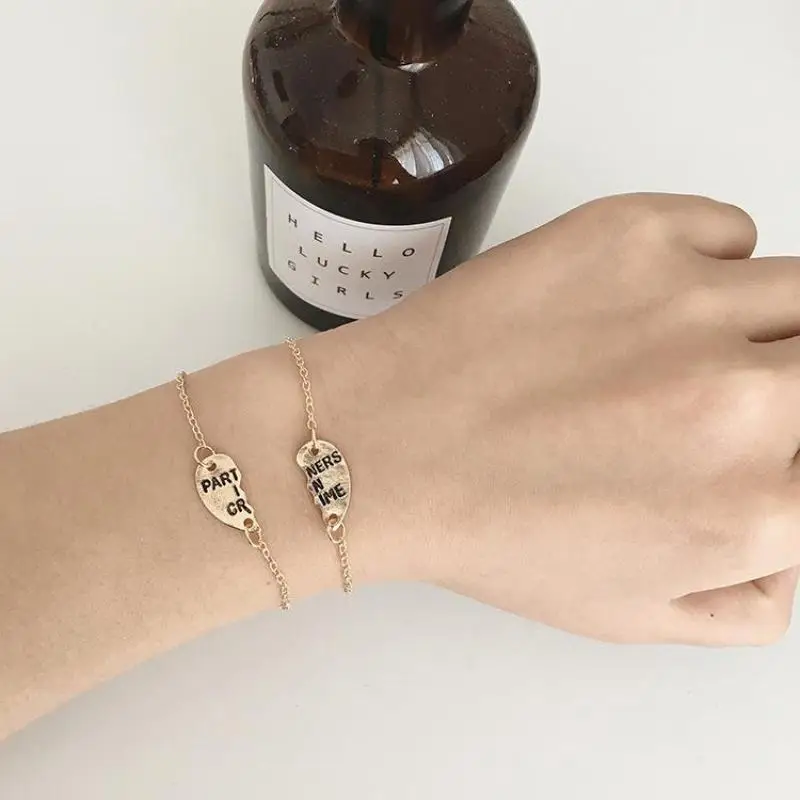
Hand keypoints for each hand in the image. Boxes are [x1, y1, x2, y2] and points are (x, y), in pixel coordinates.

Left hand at [326, 193, 799, 644]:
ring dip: (766, 325)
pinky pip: (729, 230)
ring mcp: (689, 301)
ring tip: (691, 348)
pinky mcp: (631, 231)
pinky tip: (648, 301)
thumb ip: (749, 595)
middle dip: (790, 389)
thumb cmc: (488, 532)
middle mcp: (746, 401)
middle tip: (733, 397)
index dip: (788, 457)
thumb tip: (793, 538)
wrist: (380, 447)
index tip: (763, 446)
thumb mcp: (631, 612)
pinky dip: (711, 263)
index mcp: (754, 510)